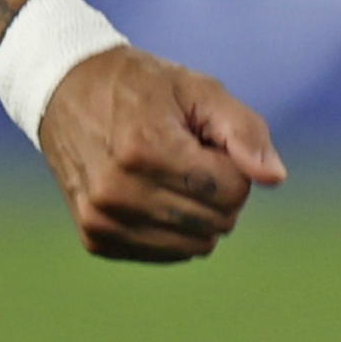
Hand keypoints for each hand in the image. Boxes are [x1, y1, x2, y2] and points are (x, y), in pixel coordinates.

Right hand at [35, 45, 288, 262]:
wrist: (65, 92)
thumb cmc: (143, 89)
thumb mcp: (199, 90)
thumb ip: (245, 130)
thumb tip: (275, 179)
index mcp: (145, 150)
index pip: (233, 189)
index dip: (231, 163)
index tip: (203, 140)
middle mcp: (118, 191)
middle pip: (218, 221)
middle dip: (217, 190)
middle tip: (186, 155)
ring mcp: (103, 219)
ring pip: (196, 245)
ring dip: (198, 214)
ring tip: (168, 174)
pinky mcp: (95, 238)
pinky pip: (166, 253)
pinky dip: (172, 229)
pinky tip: (150, 194)